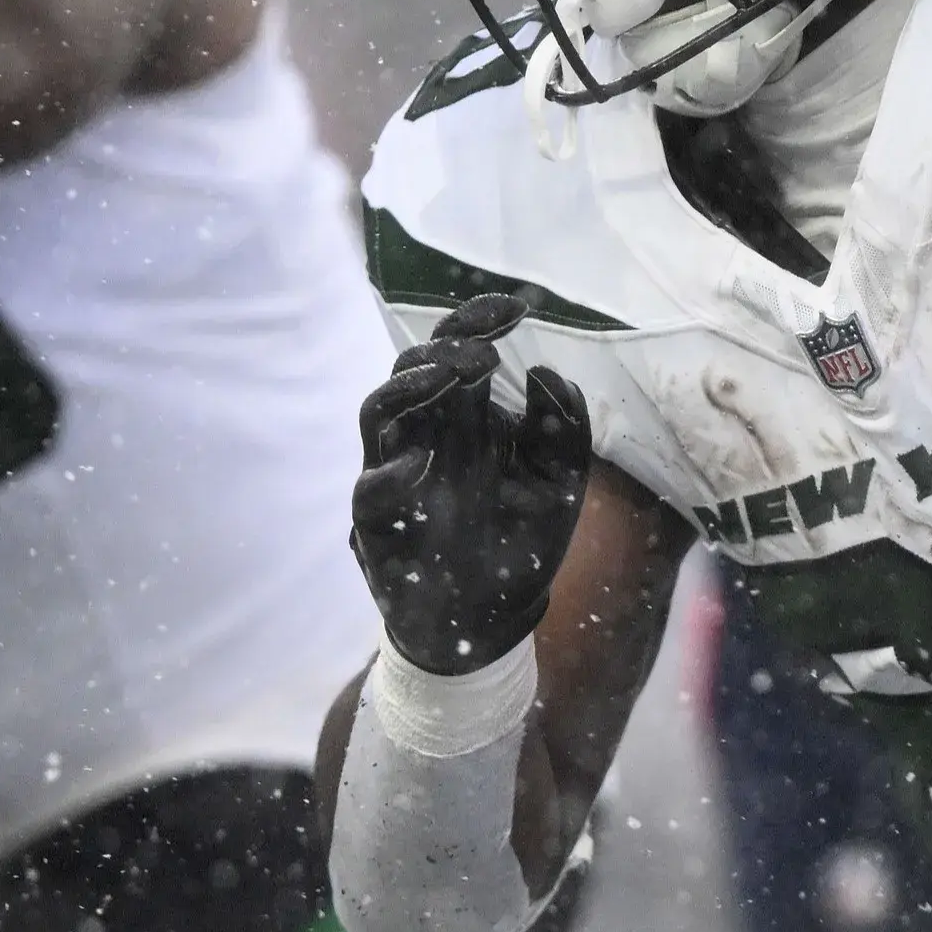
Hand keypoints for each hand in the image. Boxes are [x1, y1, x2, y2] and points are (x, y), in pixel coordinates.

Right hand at [352, 293, 591, 674]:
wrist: (495, 624)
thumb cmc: (522, 544)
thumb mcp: (562, 484)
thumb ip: (564, 429)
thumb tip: (544, 373)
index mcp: (467, 421)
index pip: (459, 353)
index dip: (479, 322)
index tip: (517, 307)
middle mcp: (425, 438)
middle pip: (413, 370)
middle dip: (444, 351)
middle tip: (483, 355)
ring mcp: (395, 477)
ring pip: (377, 412)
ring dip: (410, 388)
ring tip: (448, 379)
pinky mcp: (377, 528)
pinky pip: (367, 491)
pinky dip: (390, 474)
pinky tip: (422, 463)